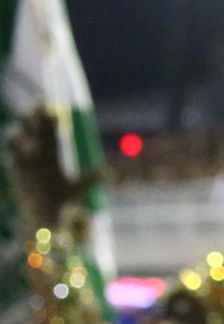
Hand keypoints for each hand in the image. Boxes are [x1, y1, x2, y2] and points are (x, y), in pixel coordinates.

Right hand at [8, 110, 91, 233]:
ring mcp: (24, 161)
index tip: (54, 109)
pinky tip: (28, 150)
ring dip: (22, 133)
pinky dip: (17, 151)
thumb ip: (91, 179)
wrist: (44, 217)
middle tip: (37, 106)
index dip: (49, 118)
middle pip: (32, 129)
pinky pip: (12, 156)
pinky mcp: (16, 171)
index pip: (49, 130)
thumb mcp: (77, 188)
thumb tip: (110, 174)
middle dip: (32, 116)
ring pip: (18, 138)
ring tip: (34, 134)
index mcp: (51, 153)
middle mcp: (36, 153)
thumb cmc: (61, 200)